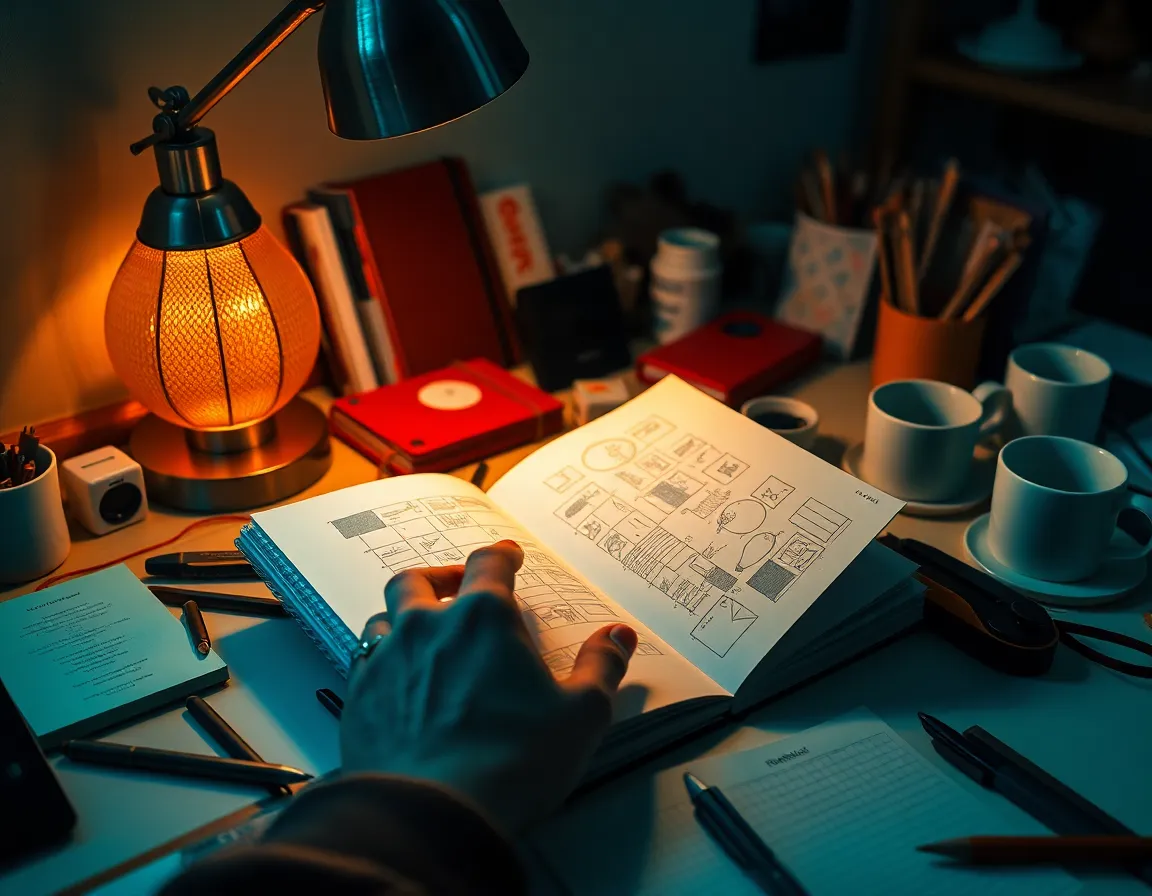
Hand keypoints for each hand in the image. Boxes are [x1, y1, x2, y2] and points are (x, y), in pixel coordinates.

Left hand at [340, 540, 637, 830]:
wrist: (430, 813)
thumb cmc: (511, 761)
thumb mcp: (581, 715)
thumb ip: (601, 667)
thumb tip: (619, 636)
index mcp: (484, 618)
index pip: (489, 564)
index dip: (501, 556)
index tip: (508, 556)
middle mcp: (428, 626)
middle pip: (419, 579)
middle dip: (440, 576)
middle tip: (457, 586)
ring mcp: (386, 660)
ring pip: (383, 616)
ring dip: (402, 617)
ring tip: (419, 632)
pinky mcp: (358, 698)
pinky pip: (362, 662)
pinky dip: (379, 661)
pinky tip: (394, 681)